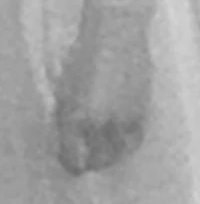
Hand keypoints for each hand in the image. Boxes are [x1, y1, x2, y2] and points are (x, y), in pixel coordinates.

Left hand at [56, 15, 150, 173]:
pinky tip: (120, 146)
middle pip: (95, 160)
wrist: (114, 38)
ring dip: (108, 158)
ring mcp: (121, 120)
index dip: (69, 164)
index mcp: (72, 116)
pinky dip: (126, 146)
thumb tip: (67, 135)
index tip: (69, 165)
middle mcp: (97, 124)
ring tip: (102, 156)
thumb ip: (65, 114)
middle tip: (85, 162)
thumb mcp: (62, 87)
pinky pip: (134, 141)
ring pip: (117, 154)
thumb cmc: (81, 57)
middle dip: (88, 163)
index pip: (71, 155)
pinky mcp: (141, 114)